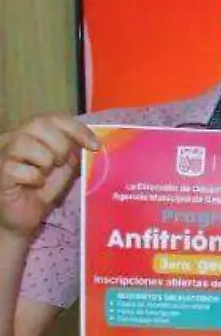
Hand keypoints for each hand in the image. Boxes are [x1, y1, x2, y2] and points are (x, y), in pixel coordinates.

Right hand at [0, 115, 96, 241]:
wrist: (23, 217)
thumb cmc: (41, 190)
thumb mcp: (65, 167)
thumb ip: (73, 151)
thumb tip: (91, 142)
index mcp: (30, 133)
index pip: (52, 118)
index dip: (76, 129)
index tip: (95, 145)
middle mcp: (11, 138)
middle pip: (38, 124)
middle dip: (60, 145)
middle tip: (61, 163)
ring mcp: (2, 154)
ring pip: (25, 143)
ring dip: (45, 161)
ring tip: (44, 174)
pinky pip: (18, 168)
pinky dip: (34, 178)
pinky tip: (33, 185)